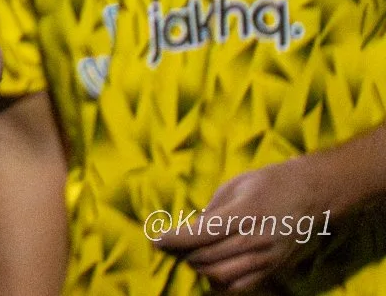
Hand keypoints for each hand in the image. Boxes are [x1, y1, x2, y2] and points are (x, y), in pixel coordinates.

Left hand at [154, 155, 332, 290]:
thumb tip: (190, 230)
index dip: (173, 239)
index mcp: (244, 213)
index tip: (156, 239)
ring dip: (199, 268)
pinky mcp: (274, 268)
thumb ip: (212, 211)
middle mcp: (256, 239)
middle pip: (207, 257)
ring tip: (189, 256)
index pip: (199, 233)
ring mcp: (267, 257)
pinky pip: (242, 285)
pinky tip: (211, 270)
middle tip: (168, 246)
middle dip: (181, 254)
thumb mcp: (235, 186)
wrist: (312, 194)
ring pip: (222, 275)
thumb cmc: (269, 182)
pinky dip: (221, 282)